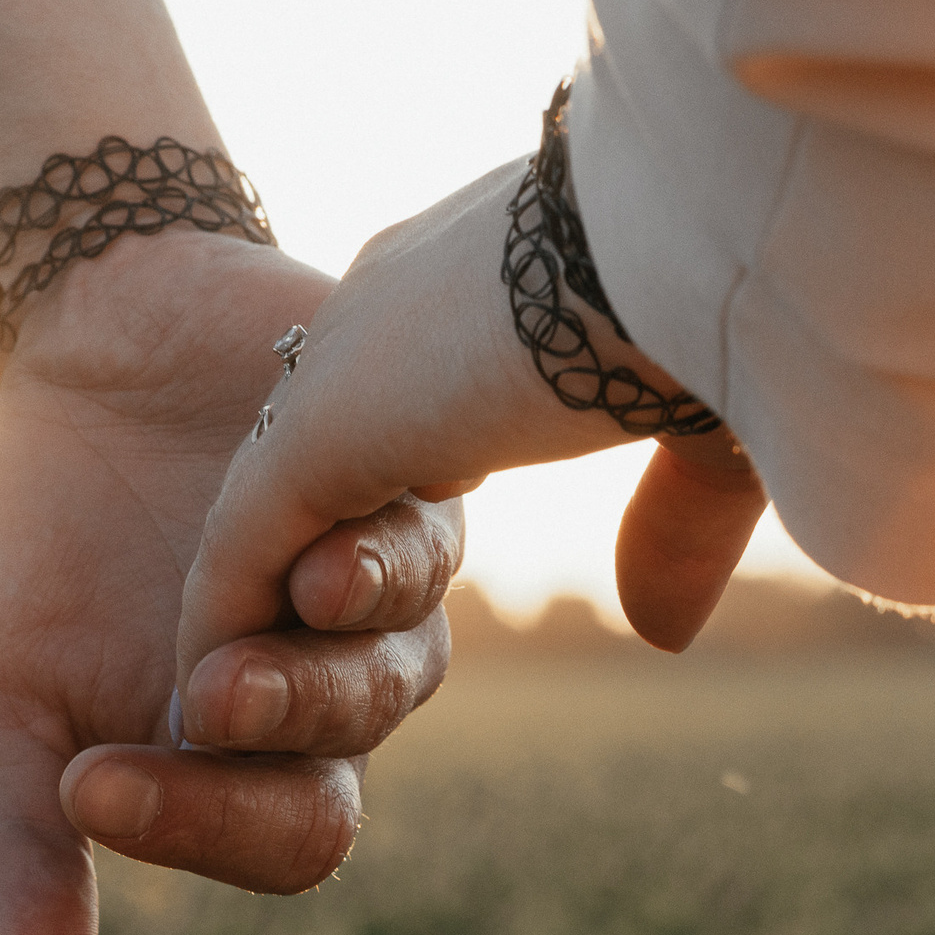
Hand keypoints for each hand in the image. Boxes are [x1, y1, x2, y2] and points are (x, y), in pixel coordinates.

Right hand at [0, 230, 462, 934]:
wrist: (72, 350)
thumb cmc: (38, 536)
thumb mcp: (3, 689)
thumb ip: (25, 829)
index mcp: (248, 756)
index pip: (286, 837)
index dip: (201, 831)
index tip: (88, 789)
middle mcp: (334, 678)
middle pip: (354, 742)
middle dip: (285, 725)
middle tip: (207, 697)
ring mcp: (377, 573)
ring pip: (407, 639)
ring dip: (350, 633)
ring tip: (296, 595)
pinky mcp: (402, 462)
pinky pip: (425, 516)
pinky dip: (378, 527)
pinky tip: (322, 521)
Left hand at [174, 161, 770, 711]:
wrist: (684, 228)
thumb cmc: (736, 305)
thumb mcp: (718, 424)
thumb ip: (678, 521)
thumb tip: (657, 632)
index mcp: (495, 286)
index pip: (417, 390)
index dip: (399, 481)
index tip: (386, 566)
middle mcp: (398, 314)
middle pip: (324, 453)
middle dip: (303, 555)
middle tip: (276, 651)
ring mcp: (350, 368)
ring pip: (273, 513)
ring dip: (254, 610)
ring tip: (223, 706)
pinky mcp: (320, 427)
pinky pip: (244, 544)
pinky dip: (227, 619)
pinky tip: (199, 698)